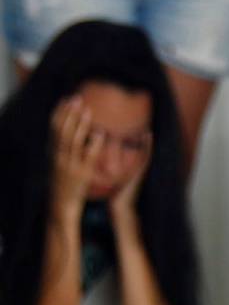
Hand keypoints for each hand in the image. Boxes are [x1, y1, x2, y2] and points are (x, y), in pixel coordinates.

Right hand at [48, 94, 100, 213]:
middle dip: (70, 113)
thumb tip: (64, 136)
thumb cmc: (62, 185)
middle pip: (62, 130)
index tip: (66, 99)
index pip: (54, 128)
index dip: (60, 113)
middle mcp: (59, 157)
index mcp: (53, 153)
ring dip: (80, 124)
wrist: (61, 205)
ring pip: (73, 141)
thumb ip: (60, 150)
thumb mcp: (58, 164)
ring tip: (88, 111)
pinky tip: (99, 133)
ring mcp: (69, 165)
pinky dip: (93, 143)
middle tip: (77, 98)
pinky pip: (88, 156)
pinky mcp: (81, 174)